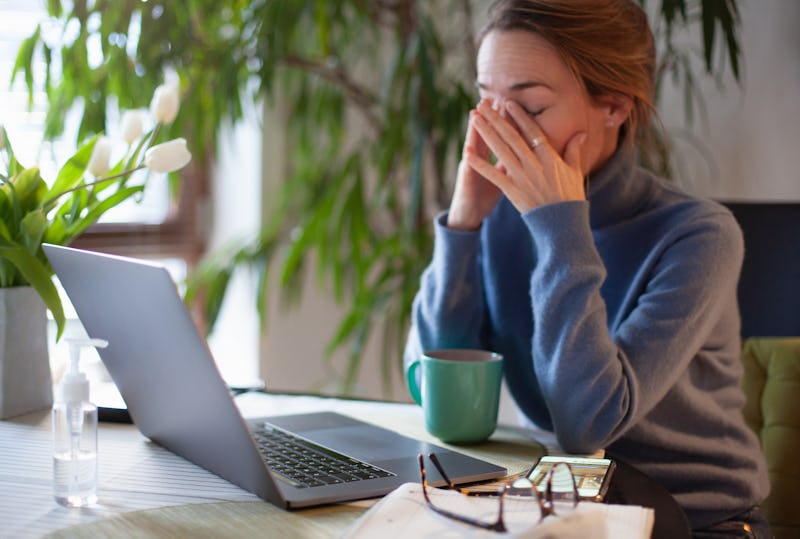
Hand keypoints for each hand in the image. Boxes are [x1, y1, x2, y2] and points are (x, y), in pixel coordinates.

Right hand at [447, 108, 502, 230]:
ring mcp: (470, 170)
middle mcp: (478, 159)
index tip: (510, 103)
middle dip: (489, 118)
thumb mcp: (501, 176)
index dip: (504, 120)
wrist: (469, 214)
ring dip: (473, 132)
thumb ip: (511, 161)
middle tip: (493, 98)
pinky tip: (467, 150)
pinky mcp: (466, 183)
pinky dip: (468, 162)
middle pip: (485, 135)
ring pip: (472, 147)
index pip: (500, 135)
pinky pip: (467, 172)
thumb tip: (525, 149)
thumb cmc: (484, 195)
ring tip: (474, 114)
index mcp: (489, 157)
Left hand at [464, 99, 585, 213]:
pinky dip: (480, 165)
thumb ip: (574, 150)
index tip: (508, 102)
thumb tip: (581, 132)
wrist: (562, 222)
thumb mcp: (575, 171)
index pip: (532, 131)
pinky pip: (493, 175)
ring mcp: (522, 177)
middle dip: (496, 119)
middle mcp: (534, 164)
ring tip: (474, 119)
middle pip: (512, 136)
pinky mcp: (512, 191)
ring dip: (486, 134)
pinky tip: (468, 154)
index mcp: (549, 157)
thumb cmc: (570, 196)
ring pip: (501, 150)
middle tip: (482, 105)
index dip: (519, 116)